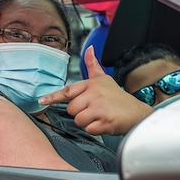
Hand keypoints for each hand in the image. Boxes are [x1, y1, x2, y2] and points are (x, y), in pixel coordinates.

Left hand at [38, 45, 152, 134]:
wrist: (138, 112)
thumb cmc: (118, 97)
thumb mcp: (104, 79)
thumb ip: (93, 66)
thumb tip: (89, 49)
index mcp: (91, 84)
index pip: (68, 91)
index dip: (53, 97)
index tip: (41, 101)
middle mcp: (94, 94)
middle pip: (71, 110)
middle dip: (80, 113)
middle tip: (94, 110)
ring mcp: (100, 108)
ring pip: (78, 121)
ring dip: (87, 122)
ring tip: (99, 116)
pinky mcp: (105, 122)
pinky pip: (89, 130)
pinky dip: (95, 130)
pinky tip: (104, 123)